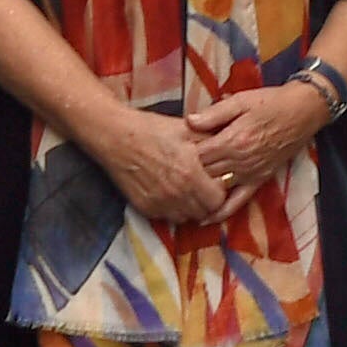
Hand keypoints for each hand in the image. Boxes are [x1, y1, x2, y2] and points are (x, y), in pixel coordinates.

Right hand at [85, 107, 230, 231]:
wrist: (116, 137)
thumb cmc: (152, 129)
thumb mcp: (186, 129)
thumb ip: (211, 141)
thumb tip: (230, 149)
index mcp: (191, 174)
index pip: (219, 199)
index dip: (220, 191)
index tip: (215, 181)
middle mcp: (177, 194)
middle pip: (205, 212)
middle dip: (208, 201)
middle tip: (203, 187)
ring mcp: (160, 203)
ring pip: (187, 218)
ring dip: (191, 208)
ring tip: (187, 190)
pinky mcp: (146, 208)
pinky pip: (167, 217)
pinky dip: (172, 209)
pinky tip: (170, 193)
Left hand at [181, 67, 338, 205]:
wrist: (302, 112)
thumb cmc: (269, 102)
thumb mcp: (240, 101)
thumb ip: (213, 114)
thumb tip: (188, 121)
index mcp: (232, 140)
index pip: (198, 154)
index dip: (181, 156)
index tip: (167, 156)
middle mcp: (240, 161)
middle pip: (204, 174)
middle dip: (185, 177)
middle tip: (167, 180)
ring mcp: (250, 173)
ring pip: (217, 189)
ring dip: (198, 195)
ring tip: (177, 202)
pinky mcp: (259, 180)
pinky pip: (239, 201)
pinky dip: (222, 212)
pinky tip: (206, 219)